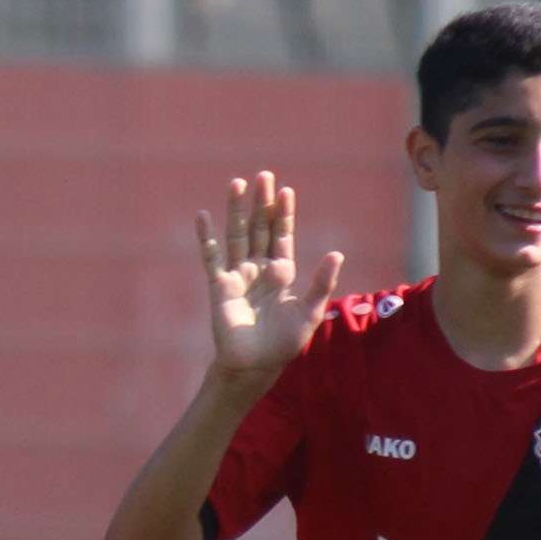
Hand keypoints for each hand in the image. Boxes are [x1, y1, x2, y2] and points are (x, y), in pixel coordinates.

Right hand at [195, 170, 344, 387]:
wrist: (256, 365)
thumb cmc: (284, 342)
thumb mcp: (310, 311)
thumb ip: (321, 282)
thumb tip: (337, 253)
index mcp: (282, 272)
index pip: (283, 235)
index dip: (284, 214)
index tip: (287, 191)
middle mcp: (259, 268)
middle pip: (260, 228)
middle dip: (262, 202)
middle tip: (264, 175)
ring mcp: (239, 275)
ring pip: (237, 235)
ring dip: (236, 210)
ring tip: (237, 183)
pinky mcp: (220, 286)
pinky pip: (212, 257)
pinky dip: (206, 237)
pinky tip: (203, 216)